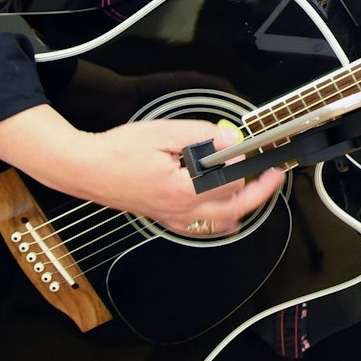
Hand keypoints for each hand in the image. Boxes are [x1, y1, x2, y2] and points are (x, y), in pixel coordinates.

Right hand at [73, 118, 283, 236]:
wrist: (86, 168)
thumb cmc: (119, 151)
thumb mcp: (165, 133)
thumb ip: (203, 136)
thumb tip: (231, 141)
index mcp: (184, 191)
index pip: (231, 182)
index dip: (243, 162)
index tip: (250, 148)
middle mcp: (182, 211)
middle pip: (235, 210)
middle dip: (260, 193)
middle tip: (273, 176)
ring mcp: (173, 218)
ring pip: (220, 224)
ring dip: (242, 208)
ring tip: (255, 189)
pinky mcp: (165, 218)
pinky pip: (201, 228)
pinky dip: (220, 220)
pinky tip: (225, 210)